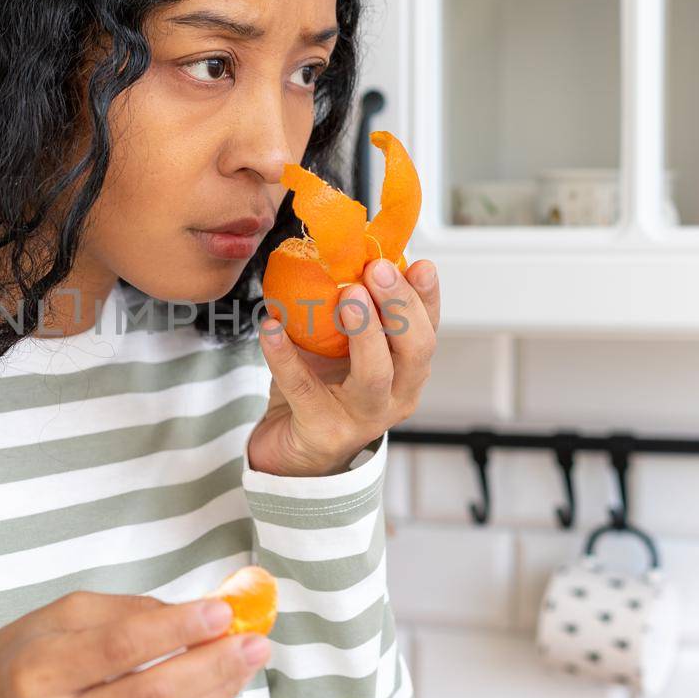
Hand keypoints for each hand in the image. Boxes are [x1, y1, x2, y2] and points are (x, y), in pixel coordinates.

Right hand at [0, 590, 270, 697]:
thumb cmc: (32, 655)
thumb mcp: (61, 617)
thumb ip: (126, 612)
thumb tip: (194, 613)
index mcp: (37, 670)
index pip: (117, 648)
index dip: (175, 629)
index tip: (221, 610)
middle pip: (149, 696)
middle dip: (210, 666)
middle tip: (253, 641)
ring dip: (216, 693)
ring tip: (249, 660)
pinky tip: (221, 686)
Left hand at [250, 257, 439, 476]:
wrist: (291, 448)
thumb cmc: (322, 387)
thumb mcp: (343, 345)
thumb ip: (352, 306)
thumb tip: (344, 250)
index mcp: (407, 370)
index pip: (428, 329)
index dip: (426, 296)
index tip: (419, 263)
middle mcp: (396, 396)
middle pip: (415, 351)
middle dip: (400, 306)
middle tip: (376, 270)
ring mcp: (362, 418)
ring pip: (375, 375)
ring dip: (365, 331)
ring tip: (348, 296)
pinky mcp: (322, 431)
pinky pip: (303, 389)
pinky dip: (285, 356)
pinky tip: (270, 328)